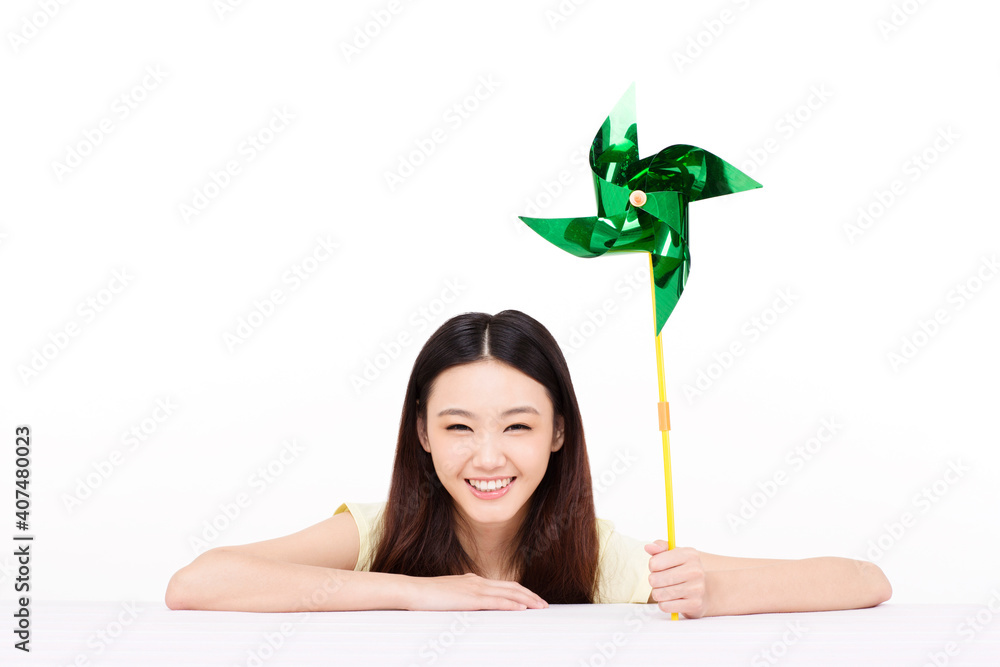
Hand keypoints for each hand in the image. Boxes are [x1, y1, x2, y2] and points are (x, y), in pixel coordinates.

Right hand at [403, 572, 548, 610]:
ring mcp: (475, 588)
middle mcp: (477, 582)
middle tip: (543, 604)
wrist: (413, 591)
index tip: (532, 600)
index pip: (503, 585)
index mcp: (473, 581)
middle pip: (511, 587)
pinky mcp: (471, 598)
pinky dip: (512, 604)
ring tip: (540, 606)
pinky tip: (522, 608)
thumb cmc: (426, 597)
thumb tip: (470, 607)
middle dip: (530, 595)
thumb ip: (462, 600)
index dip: (520, 592)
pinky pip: (497, 601)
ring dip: (527, 600)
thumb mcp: (449, 597)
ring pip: (509, 592)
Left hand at [644, 541, 709, 617]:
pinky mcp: (695, 604)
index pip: (655, 562)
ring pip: (660, 594)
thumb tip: (648, 547)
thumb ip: (660, 547)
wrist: (706, 591)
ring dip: (658, 594)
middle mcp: (695, 570)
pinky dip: (664, 604)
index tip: (658, 568)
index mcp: (689, 554)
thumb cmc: (684, 570)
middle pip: (655, 579)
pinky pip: (666, 606)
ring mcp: (696, 588)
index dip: (652, 567)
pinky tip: (672, 600)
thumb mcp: (674, 554)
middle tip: (660, 581)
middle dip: (653, 582)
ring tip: (666, 590)